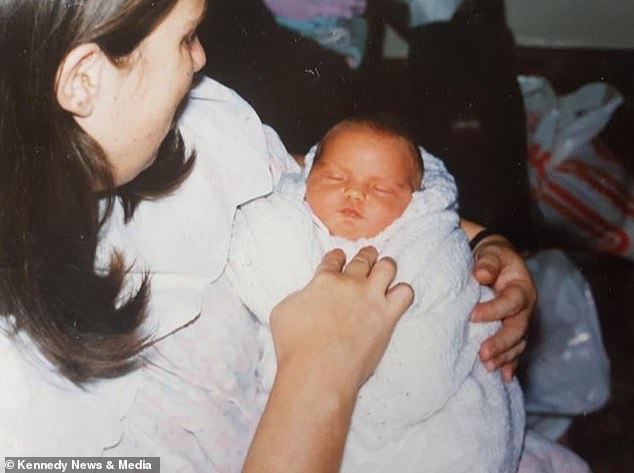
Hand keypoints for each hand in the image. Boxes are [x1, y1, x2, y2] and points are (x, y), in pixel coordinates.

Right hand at [244, 247, 411, 471]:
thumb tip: (307, 296)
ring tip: (386, 270)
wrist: (317, 371)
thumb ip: (299, 297)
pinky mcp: (387, 317)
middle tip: (368, 256)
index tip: (339, 258)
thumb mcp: (283, 312)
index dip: (337, 257)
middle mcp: (350, 284)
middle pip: (363, 259)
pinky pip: (405, 294)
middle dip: (366, 256)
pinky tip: (396, 297)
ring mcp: (371, 298)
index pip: (334, 259)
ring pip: (388, 268)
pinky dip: (402, 292)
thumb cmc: (295, 346)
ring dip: (386, 267)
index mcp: (324, 280)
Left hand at [470, 235, 535, 381]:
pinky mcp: (514, 330)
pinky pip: (515, 350)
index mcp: (522, 288)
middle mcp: (526, 308)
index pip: (510, 302)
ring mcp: (522, 321)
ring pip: (518, 343)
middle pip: (517, 329)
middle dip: (501, 343)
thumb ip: (488, 263)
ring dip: (504, 357)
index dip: (493, 310)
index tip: (471, 316)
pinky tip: (503, 377)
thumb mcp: (492, 253)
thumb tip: (481, 274)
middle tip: (483, 354)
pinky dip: (510, 363)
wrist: (497, 261)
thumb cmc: (493, 257)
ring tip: (488, 367)